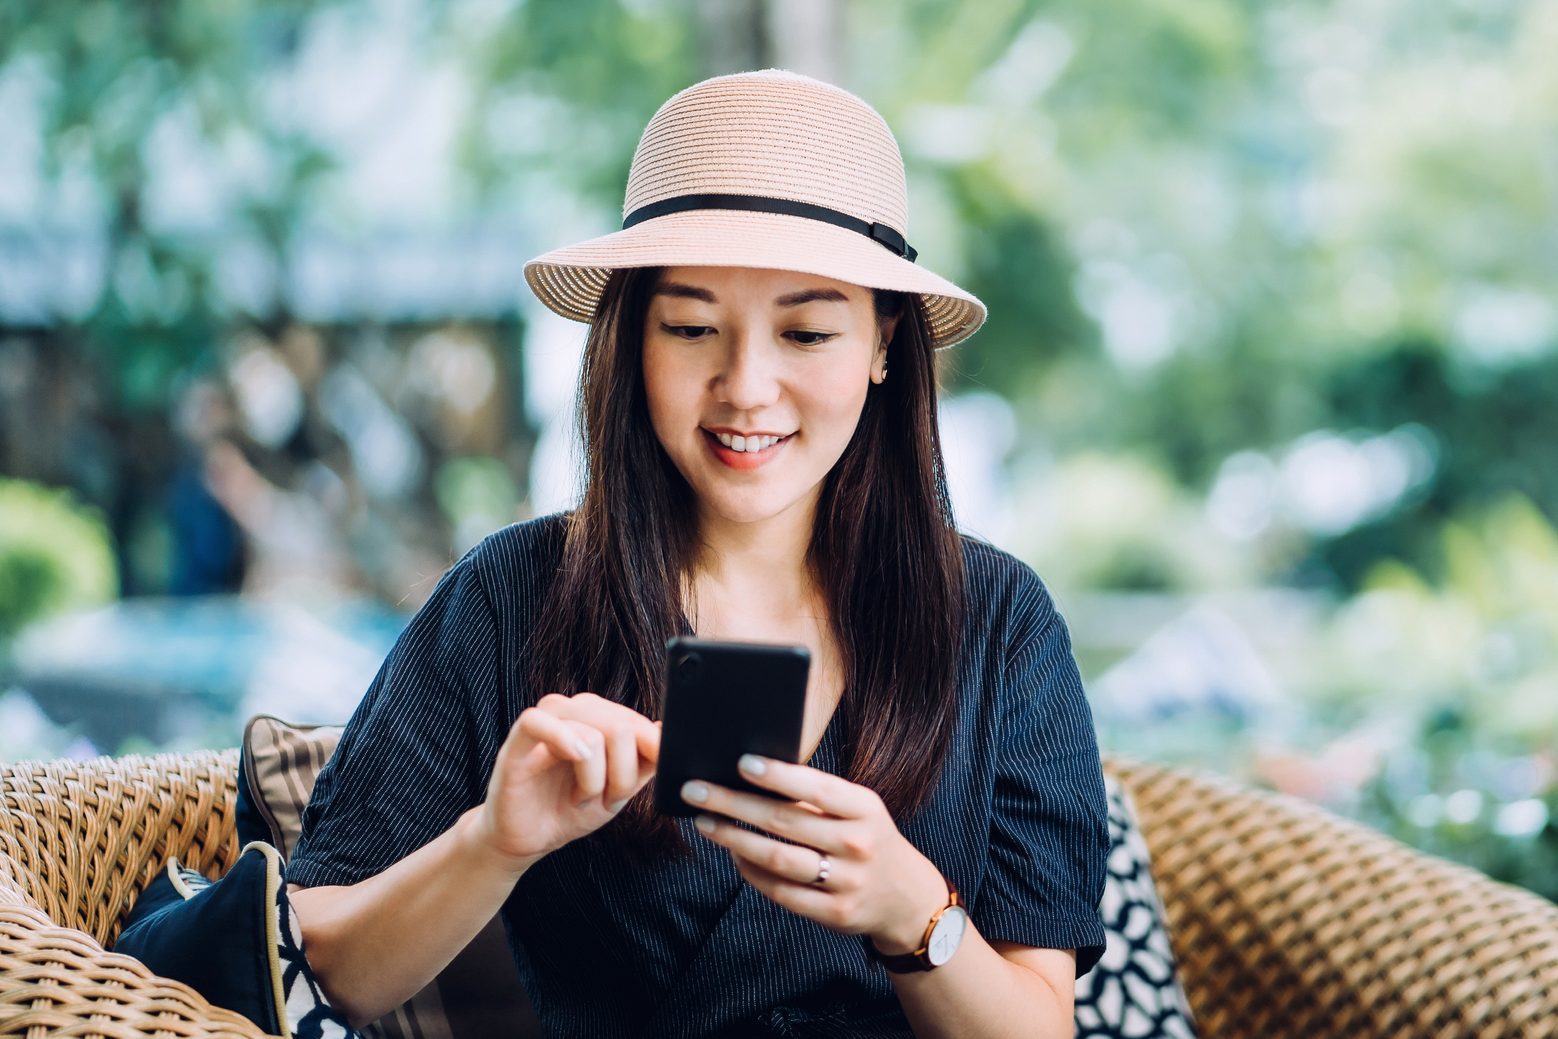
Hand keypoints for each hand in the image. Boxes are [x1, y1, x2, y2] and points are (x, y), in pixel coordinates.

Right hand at [474, 693, 660, 871]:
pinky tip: (574, 758)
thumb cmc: (570, 809)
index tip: (650, 776)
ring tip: (581, 799)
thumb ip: (643, 762)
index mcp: (599, 720)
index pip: (635, 721)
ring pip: (590, 731)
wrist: (528, 839)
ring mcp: (546, 722)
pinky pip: (538, 721)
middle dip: (622, 773)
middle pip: (619, 725)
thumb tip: (664, 730)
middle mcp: (574, 712)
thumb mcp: (618, 789)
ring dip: (595, 778)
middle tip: (609, 799)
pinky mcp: (517, 739)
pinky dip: (563, 739)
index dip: (651, 749)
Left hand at [682, 755, 947, 954]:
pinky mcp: (833, 913)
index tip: (741, 763)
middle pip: (785, 821)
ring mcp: (846, 882)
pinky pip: (781, 892)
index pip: (817, 788)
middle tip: (696, 791)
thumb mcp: (861, 809)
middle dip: (734, 804)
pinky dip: (751, 872)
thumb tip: (754, 774)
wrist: (907, 897)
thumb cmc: (869, 839)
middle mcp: (857, 844)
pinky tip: (732, 856)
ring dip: (734, 839)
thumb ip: (819, 795)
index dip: (778, 775)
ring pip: (778, 858)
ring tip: (705, 823)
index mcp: (865, 809)